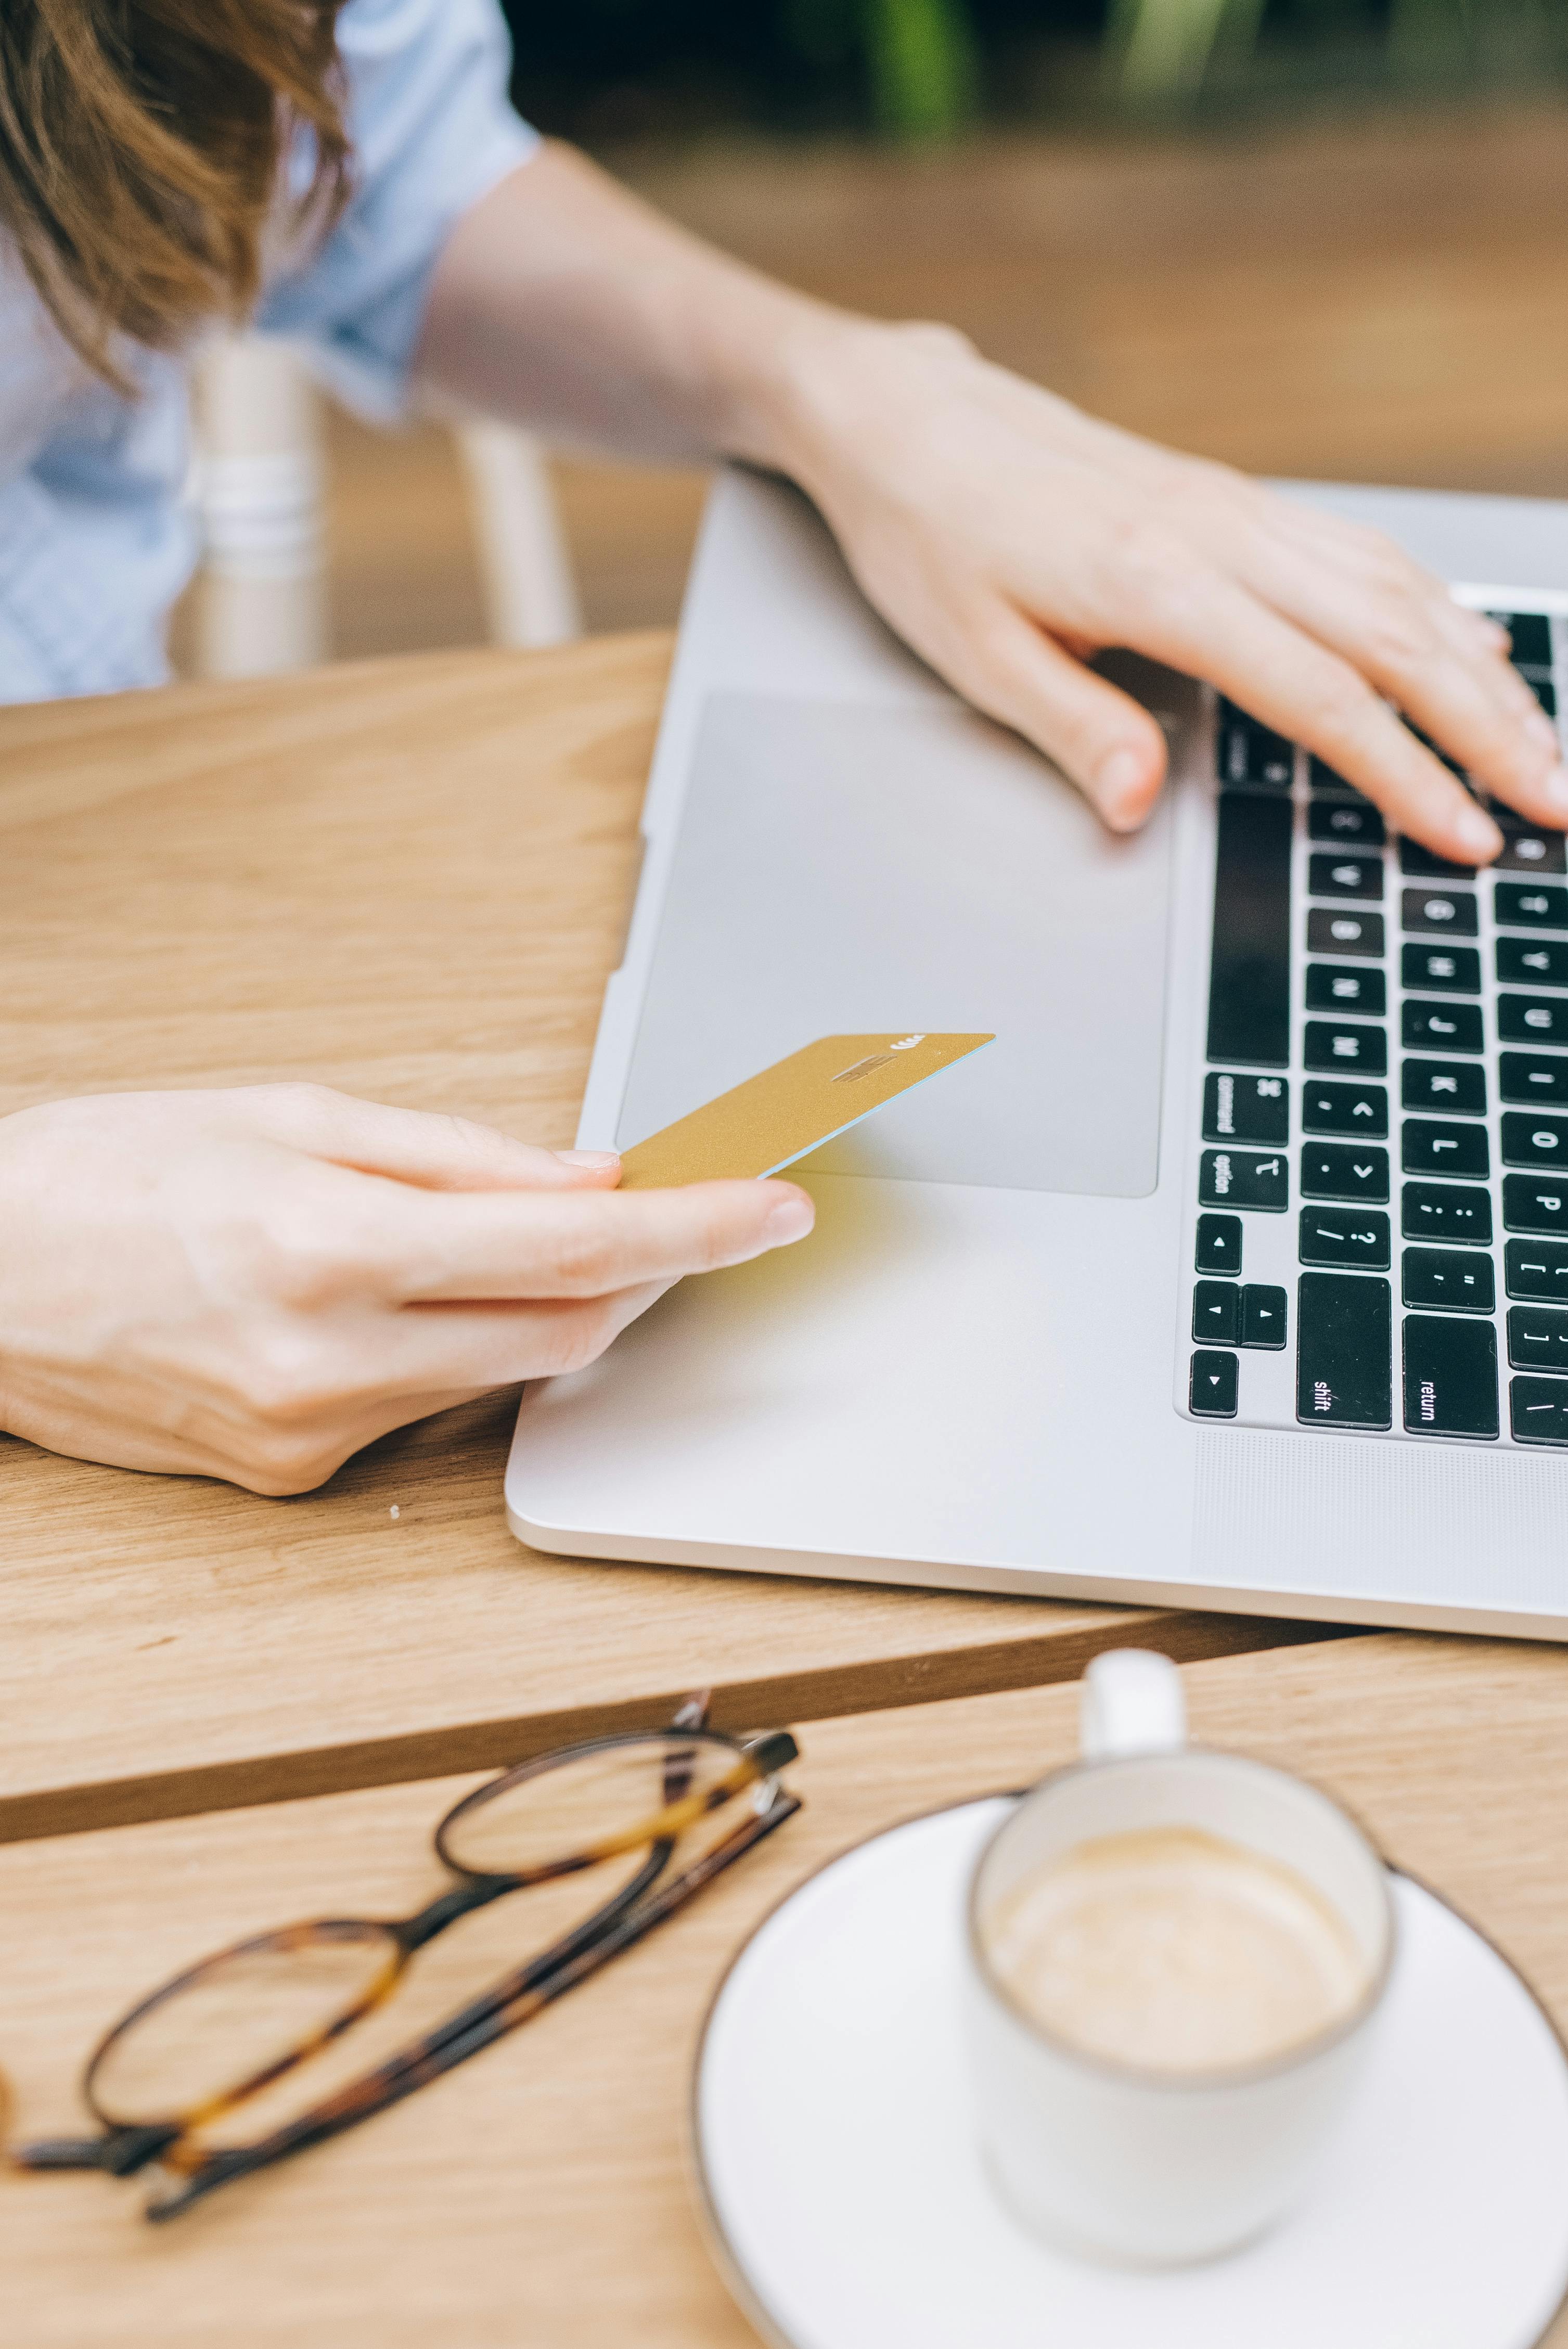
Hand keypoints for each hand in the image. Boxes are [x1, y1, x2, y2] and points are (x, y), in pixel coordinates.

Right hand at [0, 1085, 811, 1493]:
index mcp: (330, 1245)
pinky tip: (415, 1297)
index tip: (775, 1207)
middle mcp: (328, 1358)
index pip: (574, 1251)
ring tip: (536, 1238)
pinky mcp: (292, 1476)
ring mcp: (310, 1434)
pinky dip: (459, 1350)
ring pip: (503, 1379)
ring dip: (554, 1310)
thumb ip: (462, 1158)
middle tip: (687, 1217)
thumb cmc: (106, 1171)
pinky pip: (425, 1411)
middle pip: (566, 1336)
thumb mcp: (291, 1116)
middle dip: (646, 1279)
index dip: (697, 1231)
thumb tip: (593, 1180)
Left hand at [778, 319, 1566, 863]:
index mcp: (1158, 581)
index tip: (1467, 834)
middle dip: (1490, 727)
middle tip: (1557, 803)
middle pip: (1394, 637)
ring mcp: (1235, 508)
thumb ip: (1075, 729)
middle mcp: (1219, 533)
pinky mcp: (1232, 500)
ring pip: (1396, 587)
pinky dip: (1434, 606)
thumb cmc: (929, 536)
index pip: (1320, 696)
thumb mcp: (975, 654)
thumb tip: (1141, 805)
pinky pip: (1362, 552)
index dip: (1405, 774)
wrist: (906, 420)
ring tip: (1539, 744)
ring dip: (1481, 670)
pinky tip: (1469, 648)